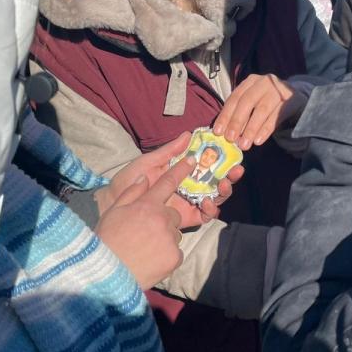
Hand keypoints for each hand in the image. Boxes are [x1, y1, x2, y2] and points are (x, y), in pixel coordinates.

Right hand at [95, 158, 194, 288]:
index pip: (168, 183)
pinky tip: (151, 259)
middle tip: (145, 232)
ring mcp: (170, 239)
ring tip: (145, 248)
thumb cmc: (107, 241)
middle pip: (173, 214)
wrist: (108, 275)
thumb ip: (132, 193)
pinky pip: (176, 251)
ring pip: (174, 233)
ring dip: (165, 238)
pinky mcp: (175, 257)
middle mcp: (163, 219)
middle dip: (164, 220)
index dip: (181, 170)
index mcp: (147, 205)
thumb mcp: (114, 212)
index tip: (192, 161)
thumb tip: (144, 178)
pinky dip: (166, 254)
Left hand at [99, 132, 243, 228]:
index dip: (221, 159)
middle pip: (216, 182)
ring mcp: (188, 202)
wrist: (116, 202)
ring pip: (214, 198)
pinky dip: (211, 209)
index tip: (231, 153)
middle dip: (230, 176)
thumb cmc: (130, 180)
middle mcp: (189, 186)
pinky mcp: (185, 218)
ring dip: (223, 192)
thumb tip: (188, 134)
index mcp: (182, 172)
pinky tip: (208, 202)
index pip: (207, 165)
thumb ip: (170, 150)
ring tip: (223, 185)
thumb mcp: (150, 161)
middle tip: (236, 170)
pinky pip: (204, 215)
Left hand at [213, 74, 305, 150]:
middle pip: (247, 102)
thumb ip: (239, 114)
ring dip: (251, 129)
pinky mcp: (290, 101)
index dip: (225, 115)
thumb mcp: (252, 103)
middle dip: (237, 121)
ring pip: (262, 110)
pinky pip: (275, 118)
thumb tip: (225, 133)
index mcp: (250, 82)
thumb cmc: (267, 102)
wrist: (295, 97)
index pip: (235, 98)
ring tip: (244, 144)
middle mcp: (264, 82)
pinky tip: (258, 141)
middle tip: (230, 139)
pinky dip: (265, 130)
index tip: (218, 132)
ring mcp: (278, 90)